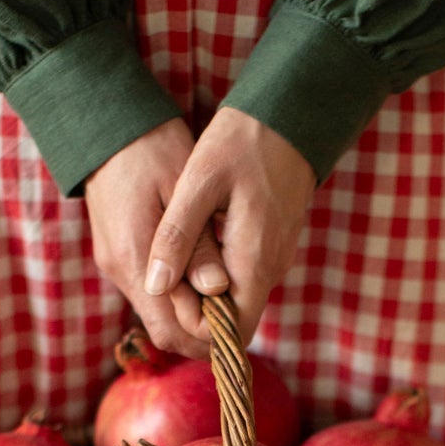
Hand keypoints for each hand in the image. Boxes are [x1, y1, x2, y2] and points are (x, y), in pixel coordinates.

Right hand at [83, 118, 228, 358]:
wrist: (107, 123)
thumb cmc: (151, 148)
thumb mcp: (183, 189)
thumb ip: (197, 244)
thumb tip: (216, 291)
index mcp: (135, 259)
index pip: (171, 331)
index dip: (207, 339)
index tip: (239, 325)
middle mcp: (120, 271)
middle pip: (165, 329)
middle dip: (202, 331)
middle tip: (239, 312)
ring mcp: (115, 264)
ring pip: (159, 311)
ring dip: (192, 310)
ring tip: (226, 288)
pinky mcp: (116, 254)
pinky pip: (151, 289)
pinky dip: (179, 292)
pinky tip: (203, 269)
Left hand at [145, 108, 315, 346]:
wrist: (289, 112)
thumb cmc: (244, 141)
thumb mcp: (199, 182)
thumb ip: (177, 237)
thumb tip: (155, 287)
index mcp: (254, 261)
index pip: (230, 333)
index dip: (194, 328)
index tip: (166, 295)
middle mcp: (270, 269)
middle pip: (231, 321)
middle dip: (193, 312)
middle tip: (161, 276)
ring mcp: (274, 258)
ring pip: (235, 299)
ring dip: (200, 291)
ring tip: (170, 255)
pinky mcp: (272, 244)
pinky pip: (242, 276)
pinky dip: (213, 272)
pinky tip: (190, 242)